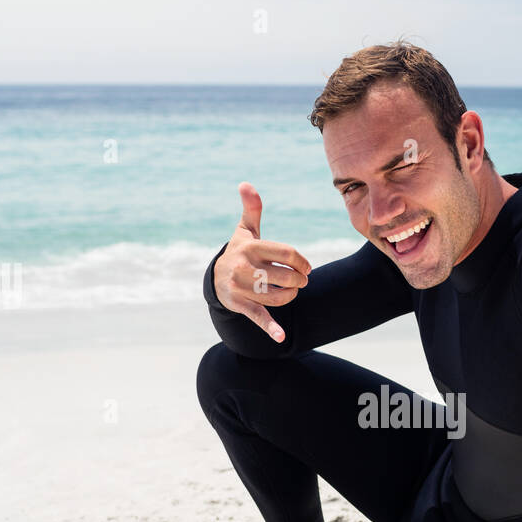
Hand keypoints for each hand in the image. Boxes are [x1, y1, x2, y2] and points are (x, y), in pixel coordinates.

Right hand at [213, 182, 311, 342]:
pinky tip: (281, 337)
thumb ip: (252, 209)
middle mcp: (245, 267)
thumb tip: (246, 184)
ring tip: (292, 292)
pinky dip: (271, 328)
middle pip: (287, 277)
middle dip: (299, 281)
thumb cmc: (239, 252)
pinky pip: (258, 317)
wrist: (215, 279)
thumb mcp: (245, 231)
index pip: (287, 254)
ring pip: (279, 296)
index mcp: (251, 247)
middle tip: (301, 281)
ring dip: (291, 296)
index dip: (302, 262)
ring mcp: (242, 287)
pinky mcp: (241, 305)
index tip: (306, 268)